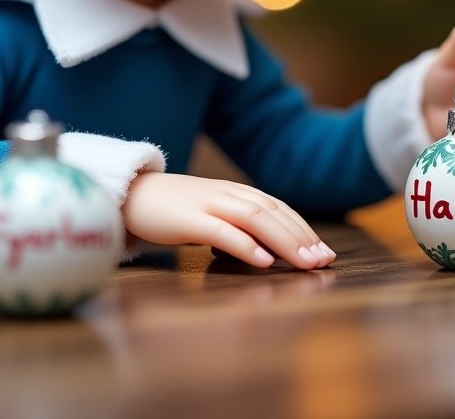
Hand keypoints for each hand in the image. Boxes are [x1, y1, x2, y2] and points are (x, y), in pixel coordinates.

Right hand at [122, 171, 335, 269]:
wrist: (130, 196)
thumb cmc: (172, 211)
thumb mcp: (210, 216)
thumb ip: (237, 227)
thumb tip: (266, 251)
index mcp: (234, 192)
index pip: (278, 207)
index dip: (303, 227)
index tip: (324, 251)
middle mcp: (226, 194)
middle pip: (273, 212)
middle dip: (301, 237)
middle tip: (324, 261)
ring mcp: (208, 203)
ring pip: (255, 218)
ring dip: (284, 241)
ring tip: (305, 262)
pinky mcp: (188, 219)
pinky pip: (222, 231)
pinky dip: (246, 245)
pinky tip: (264, 261)